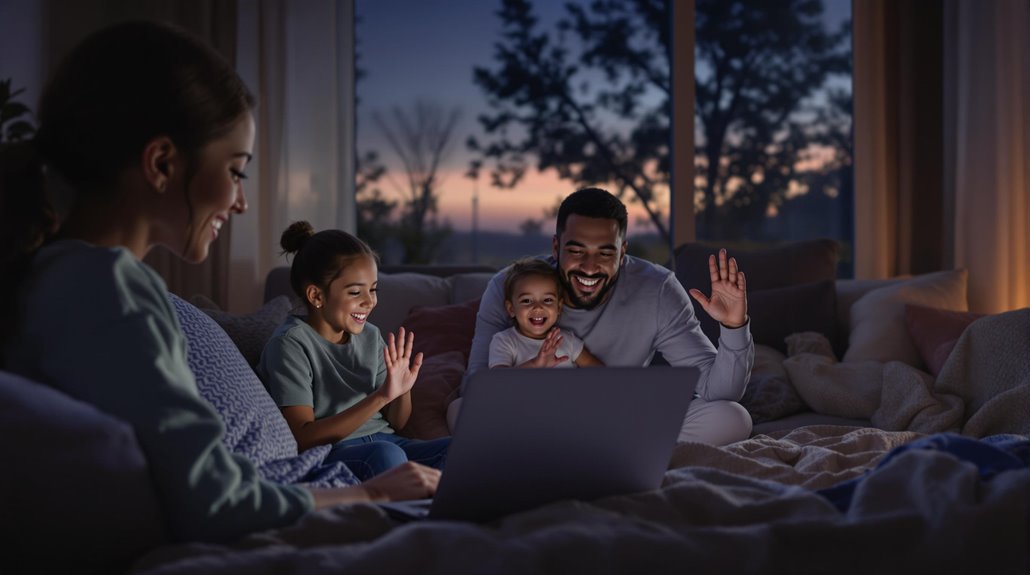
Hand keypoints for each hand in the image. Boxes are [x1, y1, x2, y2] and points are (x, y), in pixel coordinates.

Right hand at [309, 462, 440, 507]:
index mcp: (410, 465)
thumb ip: (409, 482)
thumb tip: (422, 492)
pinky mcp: (422, 485)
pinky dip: (441, 497)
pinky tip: (440, 504)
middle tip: (447, 497)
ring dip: (443, 493)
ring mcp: (420, 476)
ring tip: (446, 502)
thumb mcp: (394, 480)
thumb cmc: (378, 493)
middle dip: (443, 487)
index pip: (432, 473)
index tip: (442, 491)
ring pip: (441, 484)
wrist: (368, 496)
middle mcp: (416, 468)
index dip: (438, 483)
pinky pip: (438, 491)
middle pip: (439, 476)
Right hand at [381, 327, 422, 401]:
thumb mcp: (413, 374)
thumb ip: (417, 364)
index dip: (409, 341)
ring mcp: (394, 365)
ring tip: (391, 334)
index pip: (408, 349)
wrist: (395, 394)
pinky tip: (386, 348)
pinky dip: (387, 355)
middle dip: (401, 338)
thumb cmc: (403, 384)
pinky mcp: (390, 370)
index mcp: (405, 362)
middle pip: (400, 348)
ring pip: (393, 352)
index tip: (411, 333)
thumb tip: (420, 353)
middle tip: (401, 328)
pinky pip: (388, 362)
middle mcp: (399, 361)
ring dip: (392, 343)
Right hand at [518, 327, 569, 367]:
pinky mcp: (542, 352)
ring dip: (550, 336)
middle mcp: (549, 348)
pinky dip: (546, 344)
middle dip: (555, 334)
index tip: (562, 336)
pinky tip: (548, 340)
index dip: (559, 340)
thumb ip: (562, 359)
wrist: (539, 367)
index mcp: (552, 350)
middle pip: (552, 340)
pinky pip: (544, 347)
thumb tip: (567, 357)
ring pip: (548, 341)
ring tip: (552, 331)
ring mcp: (545, 349)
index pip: (556, 343)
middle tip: (558, 329)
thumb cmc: (546, 363)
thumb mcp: (556, 361)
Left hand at [688, 248, 747, 328]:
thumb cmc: (718, 313)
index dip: (713, 265)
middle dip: (723, 261)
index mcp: (716, 286)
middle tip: (722, 250)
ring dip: (732, 267)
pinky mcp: (741, 293)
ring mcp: (733, 287)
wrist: (730, 321)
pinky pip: (741, 284)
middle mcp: (725, 284)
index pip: (714, 272)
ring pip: (733, 275)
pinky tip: (739, 273)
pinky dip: (740, 279)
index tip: (711, 256)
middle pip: (724, 270)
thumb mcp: (707, 305)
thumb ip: (700, 297)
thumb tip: (690, 290)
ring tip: (731, 259)